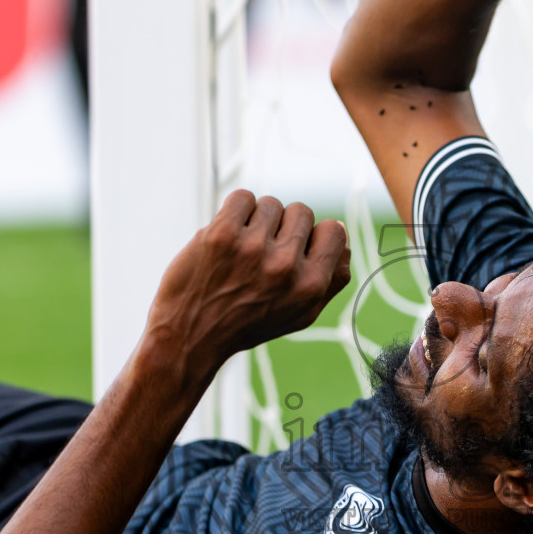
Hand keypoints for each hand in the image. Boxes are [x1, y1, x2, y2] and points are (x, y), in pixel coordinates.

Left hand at [144, 191, 351, 370]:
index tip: (294, 248)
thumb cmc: (247, 324)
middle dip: (283, 226)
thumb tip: (341, 232)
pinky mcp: (222, 234)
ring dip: (256, 220)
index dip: (314, 235)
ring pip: (271, 203)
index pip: (334, 230)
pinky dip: (234, 211)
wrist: (191, 336)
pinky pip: (243, 197)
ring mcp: (253, 248)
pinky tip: (226, 235)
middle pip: (301, 211)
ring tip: (241, 248)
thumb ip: (331, 277)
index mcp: (311, 287)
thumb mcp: (301, 314)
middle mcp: (286, 267)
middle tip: (262, 253)